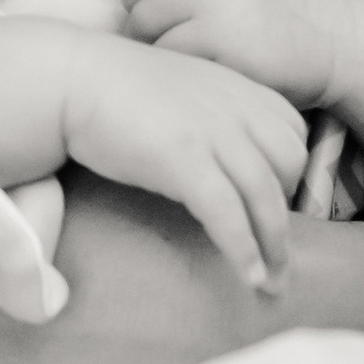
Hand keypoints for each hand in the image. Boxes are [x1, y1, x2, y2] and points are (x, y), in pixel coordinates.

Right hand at [62, 39, 309, 294]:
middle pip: (289, 169)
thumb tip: (227, 158)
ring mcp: (211, 132)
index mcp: (239, 88)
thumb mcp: (183, 90)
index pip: (294, 136)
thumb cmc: (117, 90)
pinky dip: (243, 250)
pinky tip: (249, 278)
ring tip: (272, 284)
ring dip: (274, 248)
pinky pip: (227, 213)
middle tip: (281, 259)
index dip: (292, 176)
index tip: (280, 210)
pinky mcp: (182, 158)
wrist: (70, 78)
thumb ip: (214, 114)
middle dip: (289, 216)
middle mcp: (235, 107)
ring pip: (264, 197)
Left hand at [107, 0, 343, 110]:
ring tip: (187, 56)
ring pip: (153, 39)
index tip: (152, 7)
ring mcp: (222, 17)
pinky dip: (182, 71)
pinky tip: (202, 71)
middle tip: (169, 40)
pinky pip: (176, 65)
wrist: (333, 38)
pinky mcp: (229, 56)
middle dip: (144, 28)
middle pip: (140, 7)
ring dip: (160, 53)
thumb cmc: (272, 0)